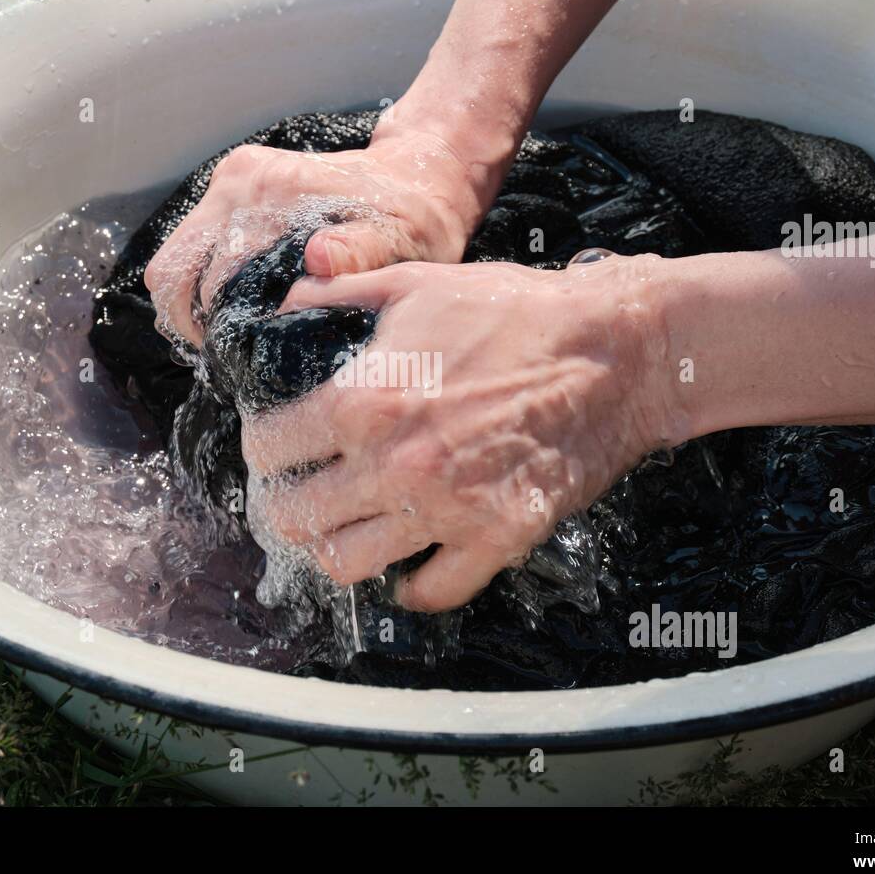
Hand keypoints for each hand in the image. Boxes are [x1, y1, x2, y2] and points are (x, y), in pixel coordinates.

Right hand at [143, 122, 487, 346]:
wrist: (418, 174)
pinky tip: (241, 310)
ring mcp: (231, 182)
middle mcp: (241, 181)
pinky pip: (192, 249)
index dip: (217, 330)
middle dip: (198, 323)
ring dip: (194, 306)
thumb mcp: (403, 242)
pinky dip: (203, 285)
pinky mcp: (233, 188)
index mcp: (274, 192)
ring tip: (234, 339)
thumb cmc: (414, 217)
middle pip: (175, 270)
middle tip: (237, 359)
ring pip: (175, 262)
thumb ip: (362, 252)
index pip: (209, 277)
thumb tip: (318, 259)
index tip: (244, 363)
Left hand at [242, 254, 685, 611]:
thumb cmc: (514, 311)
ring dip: (335, 548)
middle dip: (284, 504)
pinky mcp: (495, 538)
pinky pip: (431, 591)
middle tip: (297, 492)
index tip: (276, 447)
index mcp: (364, 401)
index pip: (269, 450)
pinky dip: (410, 584)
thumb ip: (335, 296)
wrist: (610, 350)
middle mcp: (394, 465)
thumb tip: (283, 307)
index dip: (264, 447)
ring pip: (347, 565)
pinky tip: (407, 561)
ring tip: (344, 527)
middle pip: (294, 518)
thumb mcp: (413, 283)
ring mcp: (445, 510)